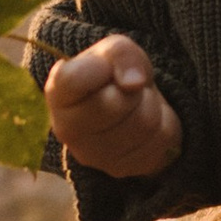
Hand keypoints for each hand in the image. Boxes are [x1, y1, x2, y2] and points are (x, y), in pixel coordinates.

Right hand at [45, 36, 184, 177]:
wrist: (127, 110)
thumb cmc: (113, 77)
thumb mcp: (113, 51)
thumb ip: (119, 54)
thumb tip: (133, 83)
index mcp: (57, 94)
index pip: (72, 80)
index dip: (98, 69)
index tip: (105, 68)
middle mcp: (67, 130)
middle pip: (115, 103)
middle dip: (131, 90)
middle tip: (126, 89)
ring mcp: (94, 156)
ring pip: (143, 122)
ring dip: (150, 106)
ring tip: (137, 105)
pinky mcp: (124, 169)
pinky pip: (160, 141)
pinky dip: (163, 125)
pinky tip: (145, 125)